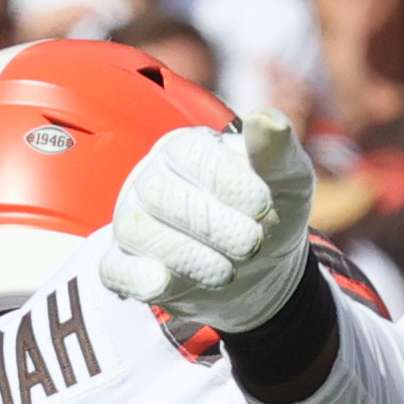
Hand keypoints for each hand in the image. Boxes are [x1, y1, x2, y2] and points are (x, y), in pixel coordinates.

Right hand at [101, 112, 318, 329]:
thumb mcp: (288, 181)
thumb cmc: (271, 215)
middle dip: (212, 224)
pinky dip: (136, 278)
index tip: (263, 208)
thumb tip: (267, 120)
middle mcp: (152, 180)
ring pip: (140, 232)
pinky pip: (115, 270)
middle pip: (161, 193)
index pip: (190, 153)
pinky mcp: (128, 267)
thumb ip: (277, 151)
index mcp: (187, 149)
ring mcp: (134, 223)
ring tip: (229, 272)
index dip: (226, 181)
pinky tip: (163, 283)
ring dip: (189, 257)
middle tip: (252, 245)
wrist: (265, 272)